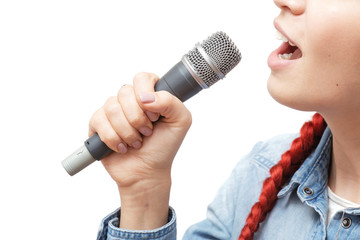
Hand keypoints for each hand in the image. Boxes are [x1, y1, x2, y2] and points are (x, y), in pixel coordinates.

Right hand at [88, 72, 191, 228]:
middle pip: (125, 92)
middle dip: (137, 118)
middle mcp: (130, 100)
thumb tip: (145, 97)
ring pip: (112, 107)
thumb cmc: (164, 147)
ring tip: (136, 142)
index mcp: (150, 95)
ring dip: (127, 131)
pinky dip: (113, 138)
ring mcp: (113, 111)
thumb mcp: (180, 122)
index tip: (154, 116)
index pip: (143, 78)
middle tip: (147, 132)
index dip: (146, 94)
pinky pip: (99, 120)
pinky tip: (121, 147)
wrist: (146, 172)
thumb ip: (171, 102)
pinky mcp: (98, 124)